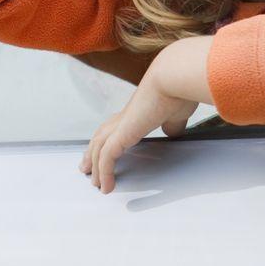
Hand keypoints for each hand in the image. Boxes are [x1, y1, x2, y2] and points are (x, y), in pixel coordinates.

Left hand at [81, 35, 212, 193]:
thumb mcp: (177, 113)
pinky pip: (106, 157)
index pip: (114, 128)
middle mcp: (124, 117)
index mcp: (135, 112)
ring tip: (96, 184)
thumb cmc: (178, 91)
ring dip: (95, 167)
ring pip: (98, 148)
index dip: (107, 141)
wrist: (172, 79)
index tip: (106, 152)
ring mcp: (120, 124)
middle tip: (86, 169)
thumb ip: (172, 123)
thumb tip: (172, 131)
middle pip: (99, 137)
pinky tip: (107, 187)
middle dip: (91, 154)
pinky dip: (104, 173)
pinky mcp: (121, 133)